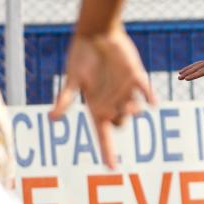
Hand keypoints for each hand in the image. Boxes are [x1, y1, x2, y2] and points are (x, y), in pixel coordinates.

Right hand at [50, 26, 154, 169]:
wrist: (97, 35)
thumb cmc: (81, 57)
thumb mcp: (73, 79)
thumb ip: (65, 99)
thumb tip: (51, 118)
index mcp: (97, 107)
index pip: (103, 136)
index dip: (107, 152)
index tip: (111, 169)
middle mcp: (113, 102)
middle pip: (121, 124)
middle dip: (120, 119)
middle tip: (118, 110)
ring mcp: (127, 92)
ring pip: (134, 111)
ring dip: (131, 109)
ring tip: (128, 103)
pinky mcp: (137, 78)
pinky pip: (145, 92)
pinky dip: (149, 97)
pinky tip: (152, 103)